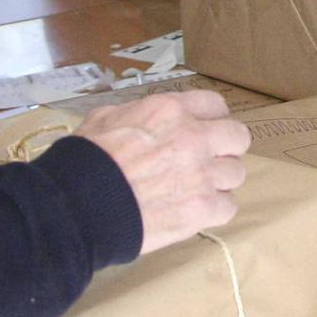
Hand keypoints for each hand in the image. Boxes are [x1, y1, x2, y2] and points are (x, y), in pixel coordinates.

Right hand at [78, 89, 250, 255]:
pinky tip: (196, 211)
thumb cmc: (84, 162)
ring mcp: (202, 174)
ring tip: (198, 189)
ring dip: (220, 181)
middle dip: (225, 148)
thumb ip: (133, 113)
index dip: (211, 119)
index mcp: (171, 110)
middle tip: (207, 161)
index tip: (205, 130)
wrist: (78, 206)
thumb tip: (139, 118)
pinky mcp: (202, 208)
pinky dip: (215, 210)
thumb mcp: (103, 118)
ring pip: (236, 173)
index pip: (214, 105)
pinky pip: (228, 206)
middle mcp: (194, 137)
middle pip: (238, 137)